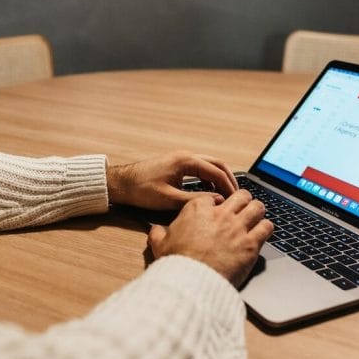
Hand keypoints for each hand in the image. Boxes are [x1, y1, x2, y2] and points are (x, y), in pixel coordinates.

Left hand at [107, 151, 238, 209]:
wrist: (121, 184)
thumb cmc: (141, 190)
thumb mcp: (169, 199)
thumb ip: (195, 200)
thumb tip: (216, 202)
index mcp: (185, 161)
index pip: (216, 171)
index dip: (228, 186)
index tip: (235, 199)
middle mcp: (186, 156)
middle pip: (217, 164)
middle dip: (229, 180)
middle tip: (237, 196)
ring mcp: (181, 159)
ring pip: (209, 165)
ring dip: (219, 179)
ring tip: (226, 196)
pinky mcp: (177, 165)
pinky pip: (200, 169)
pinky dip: (209, 179)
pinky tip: (209, 193)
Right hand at [147, 190, 273, 287]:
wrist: (191, 282)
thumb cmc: (175, 263)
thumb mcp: (159, 244)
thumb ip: (158, 233)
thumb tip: (155, 230)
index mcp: (198, 209)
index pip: (214, 196)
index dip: (217, 203)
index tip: (219, 210)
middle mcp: (221, 214)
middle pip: (240, 195)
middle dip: (242, 201)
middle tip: (242, 209)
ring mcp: (238, 228)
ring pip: (257, 206)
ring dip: (257, 211)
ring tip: (255, 218)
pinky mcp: (251, 244)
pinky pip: (267, 227)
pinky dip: (266, 228)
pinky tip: (262, 233)